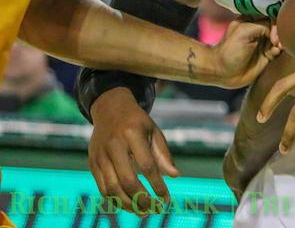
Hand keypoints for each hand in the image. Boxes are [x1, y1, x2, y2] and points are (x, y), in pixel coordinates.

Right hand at [88, 88, 178, 213]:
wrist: (110, 108)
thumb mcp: (154, 131)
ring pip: (112, 188)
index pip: (147, 165)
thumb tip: (176, 176)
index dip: (157, 184)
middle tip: (153, 209)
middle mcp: (114, 145)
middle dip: (142, 199)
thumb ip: (163, 154)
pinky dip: (115, 200)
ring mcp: (100, 155)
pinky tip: (128, 205)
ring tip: (142, 212)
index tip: (166, 198)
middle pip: (127, 180)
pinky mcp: (92, 163)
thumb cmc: (137, 122)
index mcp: (133, 133)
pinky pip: (102, 187)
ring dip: (128, 204)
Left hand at [212, 18, 281, 88]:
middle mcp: (259, 29)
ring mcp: (263, 42)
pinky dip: (278, 50)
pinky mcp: (267, 55)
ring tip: (277, 47)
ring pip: (279, 37)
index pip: (269, 13)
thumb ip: (262, 26)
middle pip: (276, 25)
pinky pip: (278, 49)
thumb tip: (275, 33)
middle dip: (279, 31)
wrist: (224, 73)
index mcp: (251, 20)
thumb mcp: (244, 32)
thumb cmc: (230, 51)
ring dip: (281, 41)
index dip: (275, 19)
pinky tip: (275, 53)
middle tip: (276, 41)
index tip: (274, 29)